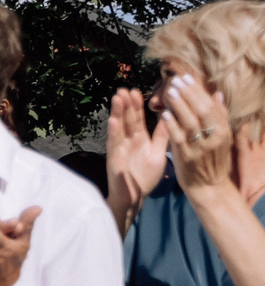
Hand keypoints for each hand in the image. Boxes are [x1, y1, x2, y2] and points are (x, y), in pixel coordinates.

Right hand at [106, 85, 170, 227]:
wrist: (134, 198)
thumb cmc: (145, 177)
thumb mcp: (159, 153)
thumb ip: (163, 136)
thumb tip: (172, 117)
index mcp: (140, 139)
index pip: (138, 118)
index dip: (138, 105)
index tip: (139, 90)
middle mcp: (128, 141)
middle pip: (128, 119)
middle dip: (127, 104)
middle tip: (127, 88)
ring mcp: (120, 149)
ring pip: (119, 127)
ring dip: (117, 112)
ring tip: (118, 96)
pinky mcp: (115, 159)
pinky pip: (115, 144)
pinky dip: (113, 133)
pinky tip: (113, 121)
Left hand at [160, 72, 237, 197]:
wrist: (207, 185)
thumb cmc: (212, 158)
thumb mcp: (220, 137)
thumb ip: (219, 116)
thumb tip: (217, 94)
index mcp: (223, 131)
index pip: (210, 106)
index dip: (198, 91)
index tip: (186, 77)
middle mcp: (214, 138)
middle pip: (201, 111)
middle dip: (188, 94)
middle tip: (176, 80)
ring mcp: (200, 147)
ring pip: (190, 122)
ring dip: (179, 106)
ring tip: (170, 91)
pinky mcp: (186, 157)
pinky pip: (178, 138)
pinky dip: (172, 125)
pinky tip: (164, 114)